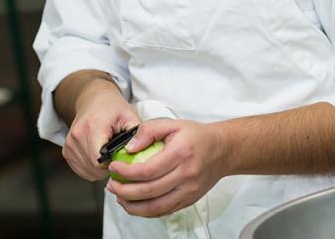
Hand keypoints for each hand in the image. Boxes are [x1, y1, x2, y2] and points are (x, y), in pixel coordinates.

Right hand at [62, 82, 139, 181]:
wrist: (93, 99)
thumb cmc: (113, 108)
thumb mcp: (130, 116)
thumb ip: (137, 135)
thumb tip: (140, 155)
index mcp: (93, 127)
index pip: (100, 161)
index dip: (114, 164)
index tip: (121, 157)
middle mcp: (77, 136)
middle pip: (93, 169)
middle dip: (109, 167)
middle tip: (117, 156)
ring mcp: (69, 144)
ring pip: (87, 172)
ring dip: (100, 169)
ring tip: (108, 154)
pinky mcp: (66, 151)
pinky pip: (81, 170)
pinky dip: (91, 168)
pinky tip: (99, 156)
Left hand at [106, 118, 226, 217]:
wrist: (223, 150)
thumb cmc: (197, 136)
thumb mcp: (173, 124)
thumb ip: (149, 131)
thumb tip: (130, 148)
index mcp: (180, 153)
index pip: (148, 170)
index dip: (126, 172)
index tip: (114, 168)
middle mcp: (186, 175)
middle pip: (149, 191)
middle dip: (125, 191)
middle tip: (112, 185)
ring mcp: (189, 190)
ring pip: (156, 207)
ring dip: (133, 206)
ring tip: (119, 197)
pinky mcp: (190, 200)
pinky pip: (165, 211)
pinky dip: (147, 211)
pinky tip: (136, 204)